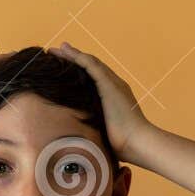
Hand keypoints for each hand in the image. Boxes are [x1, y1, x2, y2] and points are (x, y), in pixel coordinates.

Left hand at [48, 41, 154, 162]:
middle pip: (91, 67)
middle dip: (74, 59)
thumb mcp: (103, 134)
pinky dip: (78, 57)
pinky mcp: (109, 84)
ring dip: (73, 54)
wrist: (138, 143)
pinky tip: (66, 51)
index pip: (94, 79)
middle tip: (57, 52)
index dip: (79, 71)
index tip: (63, 68)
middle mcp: (114, 86)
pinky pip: (91, 65)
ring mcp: (113, 84)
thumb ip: (93, 130)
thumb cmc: (123, 146)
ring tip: (57, 49)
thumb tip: (79, 140)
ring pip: (90, 63)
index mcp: (113, 97)